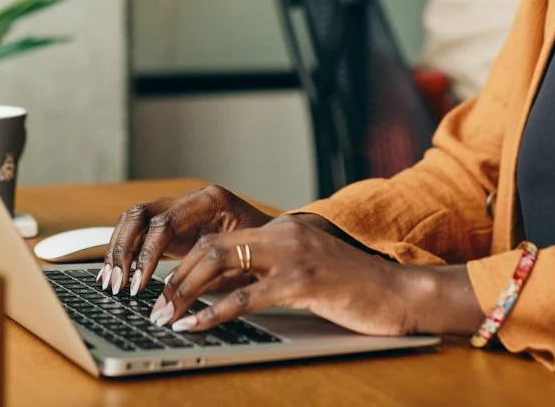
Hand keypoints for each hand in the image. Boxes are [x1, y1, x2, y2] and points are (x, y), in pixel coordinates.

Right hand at [99, 184, 270, 296]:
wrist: (277, 237)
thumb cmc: (266, 248)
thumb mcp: (245, 259)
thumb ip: (214, 272)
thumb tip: (182, 299)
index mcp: (211, 200)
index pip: (166, 223)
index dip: (148, 255)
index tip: (140, 285)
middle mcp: (190, 198)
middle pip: (140, 215)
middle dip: (124, 251)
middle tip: (118, 285)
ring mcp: (178, 208)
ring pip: (133, 220)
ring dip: (118, 250)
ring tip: (110, 282)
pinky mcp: (171, 223)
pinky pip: (138, 231)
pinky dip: (124, 251)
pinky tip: (114, 273)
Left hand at [146, 214, 446, 336]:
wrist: (400, 294)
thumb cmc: (355, 289)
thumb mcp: (308, 271)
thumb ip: (273, 272)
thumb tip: (227, 289)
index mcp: (283, 228)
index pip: (219, 237)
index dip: (185, 261)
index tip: (164, 286)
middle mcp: (284, 233)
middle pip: (211, 246)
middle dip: (176, 276)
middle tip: (154, 305)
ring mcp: (293, 255)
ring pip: (220, 265)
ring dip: (184, 293)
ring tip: (165, 317)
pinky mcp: (302, 281)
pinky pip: (244, 297)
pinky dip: (212, 313)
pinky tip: (194, 326)